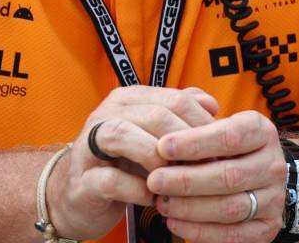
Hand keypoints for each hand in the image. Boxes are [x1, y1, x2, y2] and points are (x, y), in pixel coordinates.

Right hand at [47, 86, 219, 240]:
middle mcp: (107, 115)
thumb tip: (211, 102)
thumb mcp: (152, 133)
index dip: (203, 125)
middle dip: (186, 144)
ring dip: (157, 160)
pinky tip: (152, 198)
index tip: (221, 150)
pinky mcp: (83, 180)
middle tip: (206, 169)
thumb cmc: (122, 162)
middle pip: (155, 115)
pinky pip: (111, 179)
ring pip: (124, 135)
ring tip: (176, 180)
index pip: (175, 99)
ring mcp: (90, 146)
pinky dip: (136, 190)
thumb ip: (180, 113)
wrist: (77, 194)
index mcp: (129, 99)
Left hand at [147, 110, 286, 241]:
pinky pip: (233, 235)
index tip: (162, 146)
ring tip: (161, 202)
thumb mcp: (219, 122)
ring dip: (190, 208)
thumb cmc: (227, 145)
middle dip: (186, 180)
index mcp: (261, 131)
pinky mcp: (267, 228)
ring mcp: (273, 199)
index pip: (230, 136)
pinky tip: (175, 222)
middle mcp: (272, 165)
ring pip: (230, 207)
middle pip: (229, 175)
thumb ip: (195, 118)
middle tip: (155, 180)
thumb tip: (166, 121)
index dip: (194, 143)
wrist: (259, 172)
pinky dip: (201, 232)